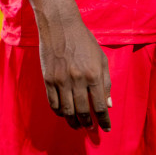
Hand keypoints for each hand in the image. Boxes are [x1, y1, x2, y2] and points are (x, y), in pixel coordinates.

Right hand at [37, 10, 111, 129]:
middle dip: (87, 124)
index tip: (106, 129)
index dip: (104, 121)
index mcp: (93, 75)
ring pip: (67, 110)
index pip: (99, 106)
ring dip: (73, 121)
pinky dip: (58, 111)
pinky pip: (52, 102)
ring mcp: (60, 80)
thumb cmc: (84, 41)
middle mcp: (77, 80)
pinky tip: (63, 114)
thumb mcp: (101, 59)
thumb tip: (108, 104)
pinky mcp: (47, 78)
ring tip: (77, 125)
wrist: (60, 25)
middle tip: (90, 129)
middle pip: (82, 111)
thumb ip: (106, 82)